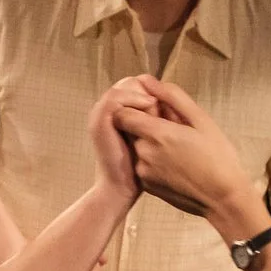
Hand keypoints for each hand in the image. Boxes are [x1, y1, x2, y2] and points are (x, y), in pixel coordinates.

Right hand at [87, 78, 155, 200]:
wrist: (121, 188)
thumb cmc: (140, 168)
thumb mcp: (151, 137)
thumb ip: (155, 118)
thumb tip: (165, 99)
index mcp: (120, 111)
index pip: (136, 84)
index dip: (153, 88)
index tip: (170, 102)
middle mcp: (108, 109)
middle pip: (130, 82)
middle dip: (148, 88)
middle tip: (163, 101)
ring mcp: (101, 114)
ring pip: (123, 86)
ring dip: (142, 92)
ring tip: (157, 103)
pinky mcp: (100, 121)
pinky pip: (115, 99)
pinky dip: (133, 99)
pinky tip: (150, 106)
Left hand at [112, 77, 256, 228]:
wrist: (224, 199)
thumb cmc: (218, 157)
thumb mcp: (201, 120)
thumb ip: (172, 97)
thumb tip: (147, 80)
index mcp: (157, 134)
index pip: (122, 113)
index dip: (135, 108)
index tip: (155, 110)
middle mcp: (144, 153)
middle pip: (130, 130)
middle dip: (146, 125)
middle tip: (174, 131)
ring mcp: (143, 172)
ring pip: (136, 147)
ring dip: (150, 143)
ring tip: (178, 149)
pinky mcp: (146, 186)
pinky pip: (142, 165)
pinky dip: (153, 161)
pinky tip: (176, 164)